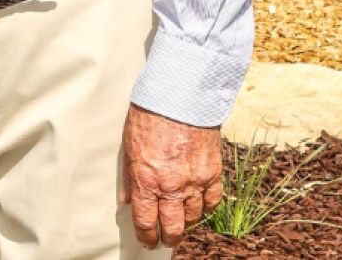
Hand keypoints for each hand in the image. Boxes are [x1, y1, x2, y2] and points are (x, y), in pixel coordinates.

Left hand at [120, 105, 223, 248]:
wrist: (180, 99)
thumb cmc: (149, 118)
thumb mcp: (128, 147)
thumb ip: (129, 176)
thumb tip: (128, 199)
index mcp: (147, 179)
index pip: (146, 220)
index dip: (146, 236)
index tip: (146, 241)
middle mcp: (172, 186)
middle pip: (173, 225)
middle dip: (168, 237)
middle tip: (165, 240)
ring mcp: (195, 181)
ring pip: (194, 216)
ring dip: (186, 222)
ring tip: (181, 222)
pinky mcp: (213, 173)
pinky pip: (213, 200)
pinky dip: (206, 207)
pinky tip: (200, 207)